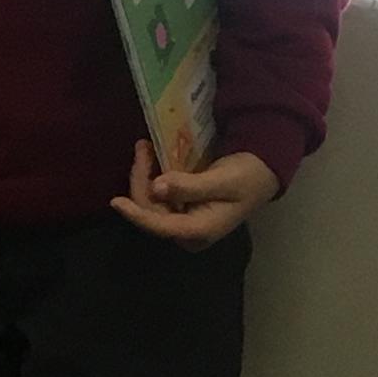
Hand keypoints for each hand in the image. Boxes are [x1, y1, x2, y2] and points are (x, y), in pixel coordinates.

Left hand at [113, 141, 278, 244]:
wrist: (262, 172)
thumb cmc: (247, 178)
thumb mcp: (222, 180)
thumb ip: (190, 186)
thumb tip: (158, 187)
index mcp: (200, 230)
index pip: (161, 226)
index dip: (136, 214)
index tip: (115, 202)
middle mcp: (187, 230)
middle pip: (151, 210)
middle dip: (141, 179)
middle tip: (142, 146)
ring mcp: (183, 220)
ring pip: (151, 202)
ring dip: (144, 174)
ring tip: (145, 146)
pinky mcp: (181, 208)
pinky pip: (159, 195)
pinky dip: (152, 175)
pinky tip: (151, 157)